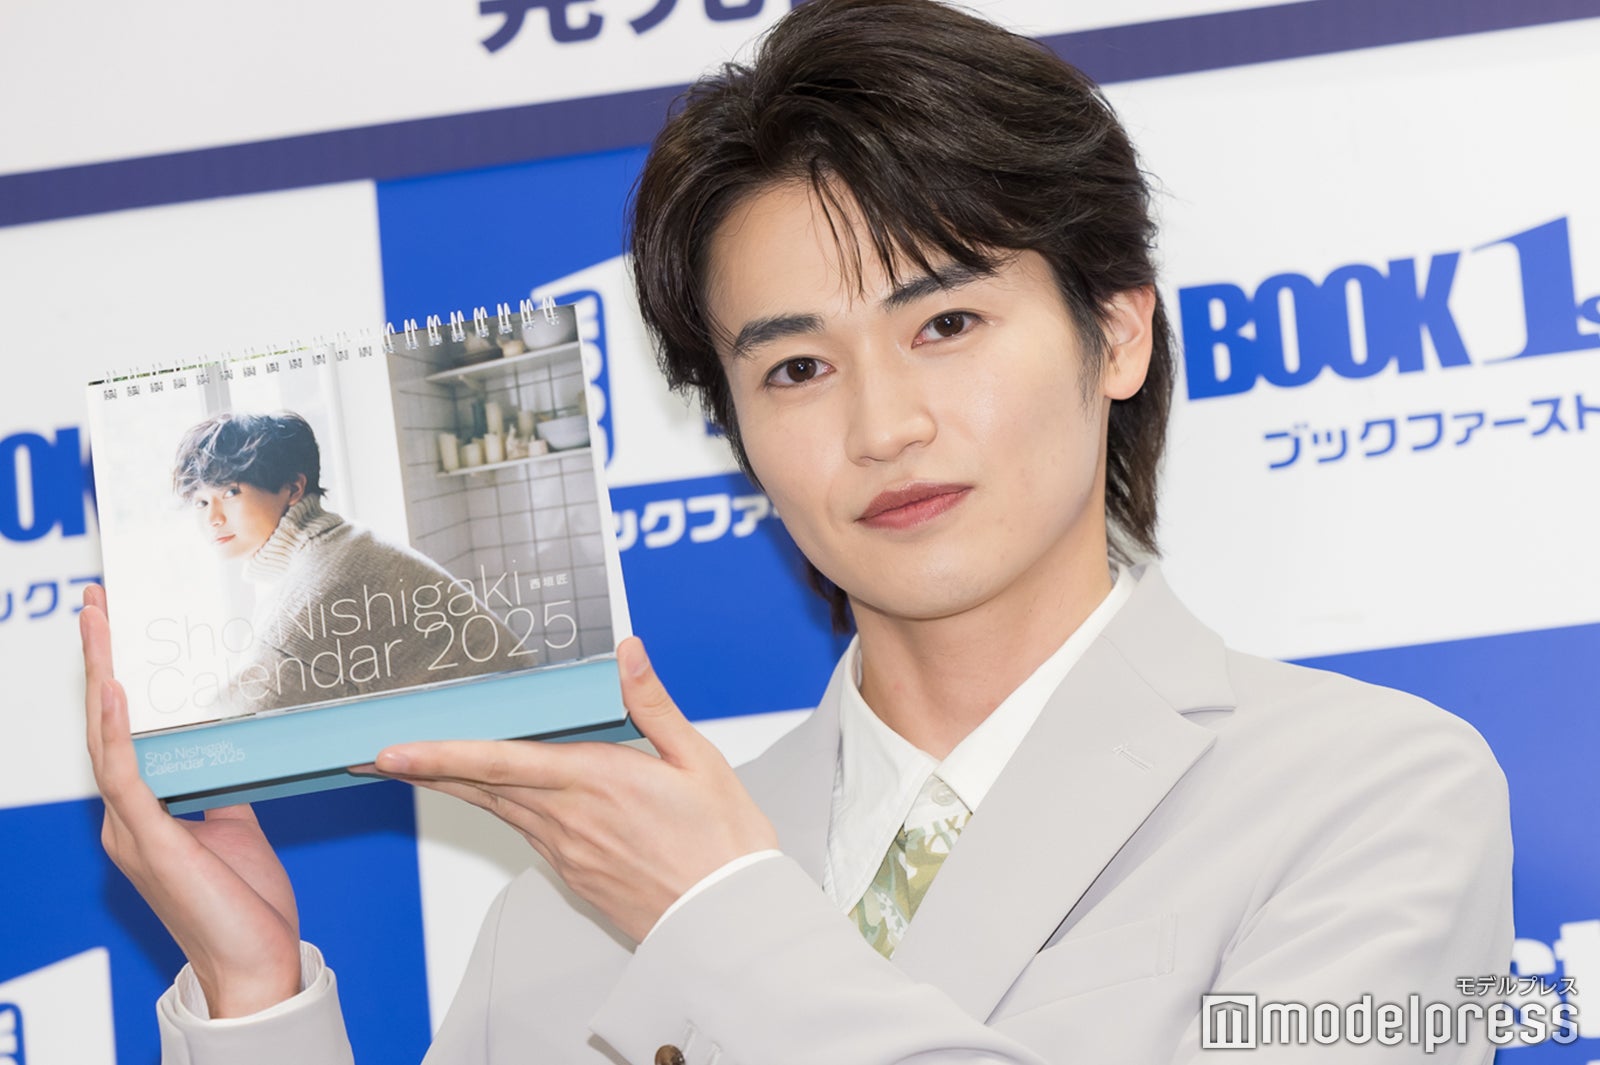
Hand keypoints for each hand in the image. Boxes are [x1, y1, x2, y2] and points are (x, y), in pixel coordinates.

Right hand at [81, 584, 302, 1016]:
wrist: (256, 960)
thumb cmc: (246, 903)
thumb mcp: (234, 825)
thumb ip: (221, 785)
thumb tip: (232, 746)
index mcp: (144, 812)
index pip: (122, 731)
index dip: (114, 678)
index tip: (115, 626)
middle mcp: (127, 817)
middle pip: (103, 724)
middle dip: (99, 660)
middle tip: (95, 602)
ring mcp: (132, 830)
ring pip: (105, 739)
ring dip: (101, 677)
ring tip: (99, 624)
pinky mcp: (149, 843)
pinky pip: (126, 777)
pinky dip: (119, 731)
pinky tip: (116, 690)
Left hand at [372, 637, 778, 942]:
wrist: (728, 917)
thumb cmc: (722, 841)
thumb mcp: (698, 759)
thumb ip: (653, 703)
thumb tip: (626, 653)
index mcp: (597, 781)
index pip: (501, 762)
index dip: (441, 754)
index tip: (394, 751)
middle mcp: (569, 818)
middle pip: (481, 787)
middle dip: (425, 767)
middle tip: (375, 753)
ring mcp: (566, 850)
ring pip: (496, 809)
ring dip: (452, 786)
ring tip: (413, 766)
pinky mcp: (572, 871)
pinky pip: (524, 829)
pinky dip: (495, 807)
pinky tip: (490, 793)